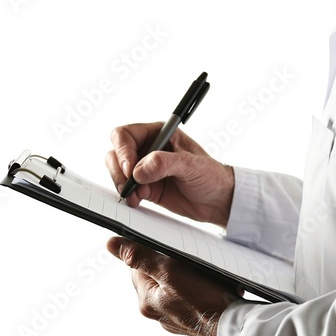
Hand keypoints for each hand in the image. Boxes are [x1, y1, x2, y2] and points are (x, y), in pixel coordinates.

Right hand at [106, 122, 233, 226]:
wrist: (218, 200)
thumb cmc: (211, 175)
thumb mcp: (191, 165)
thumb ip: (164, 163)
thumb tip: (138, 170)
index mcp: (160, 134)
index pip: (126, 135)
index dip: (123, 151)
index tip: (130, 169)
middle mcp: (149, 149)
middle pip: (116, 152)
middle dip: (119, 171)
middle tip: (131, 186)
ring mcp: (145, 168)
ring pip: (117, 171)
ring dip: (122, 184)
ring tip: (139, 195)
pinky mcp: (145, 187)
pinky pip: (126, 188)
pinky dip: (127, 195)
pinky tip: (138, 201)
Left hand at [107, 237, 243, 335]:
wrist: (233, 327)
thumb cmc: (204, 299)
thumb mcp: (170, 271)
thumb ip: (141, 257)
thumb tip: (112, 245)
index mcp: (147, 300)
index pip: (136, 267)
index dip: (150, 252)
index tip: (167, 247)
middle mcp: (156, 312)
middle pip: (155, 276)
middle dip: (168, 264)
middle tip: (187, 260)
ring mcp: (174, 317)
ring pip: (172, 286)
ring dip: (183, 276)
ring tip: (200, 273)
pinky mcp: (191, 319)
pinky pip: (186, 297)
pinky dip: (194, 289)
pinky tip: (207, 286)